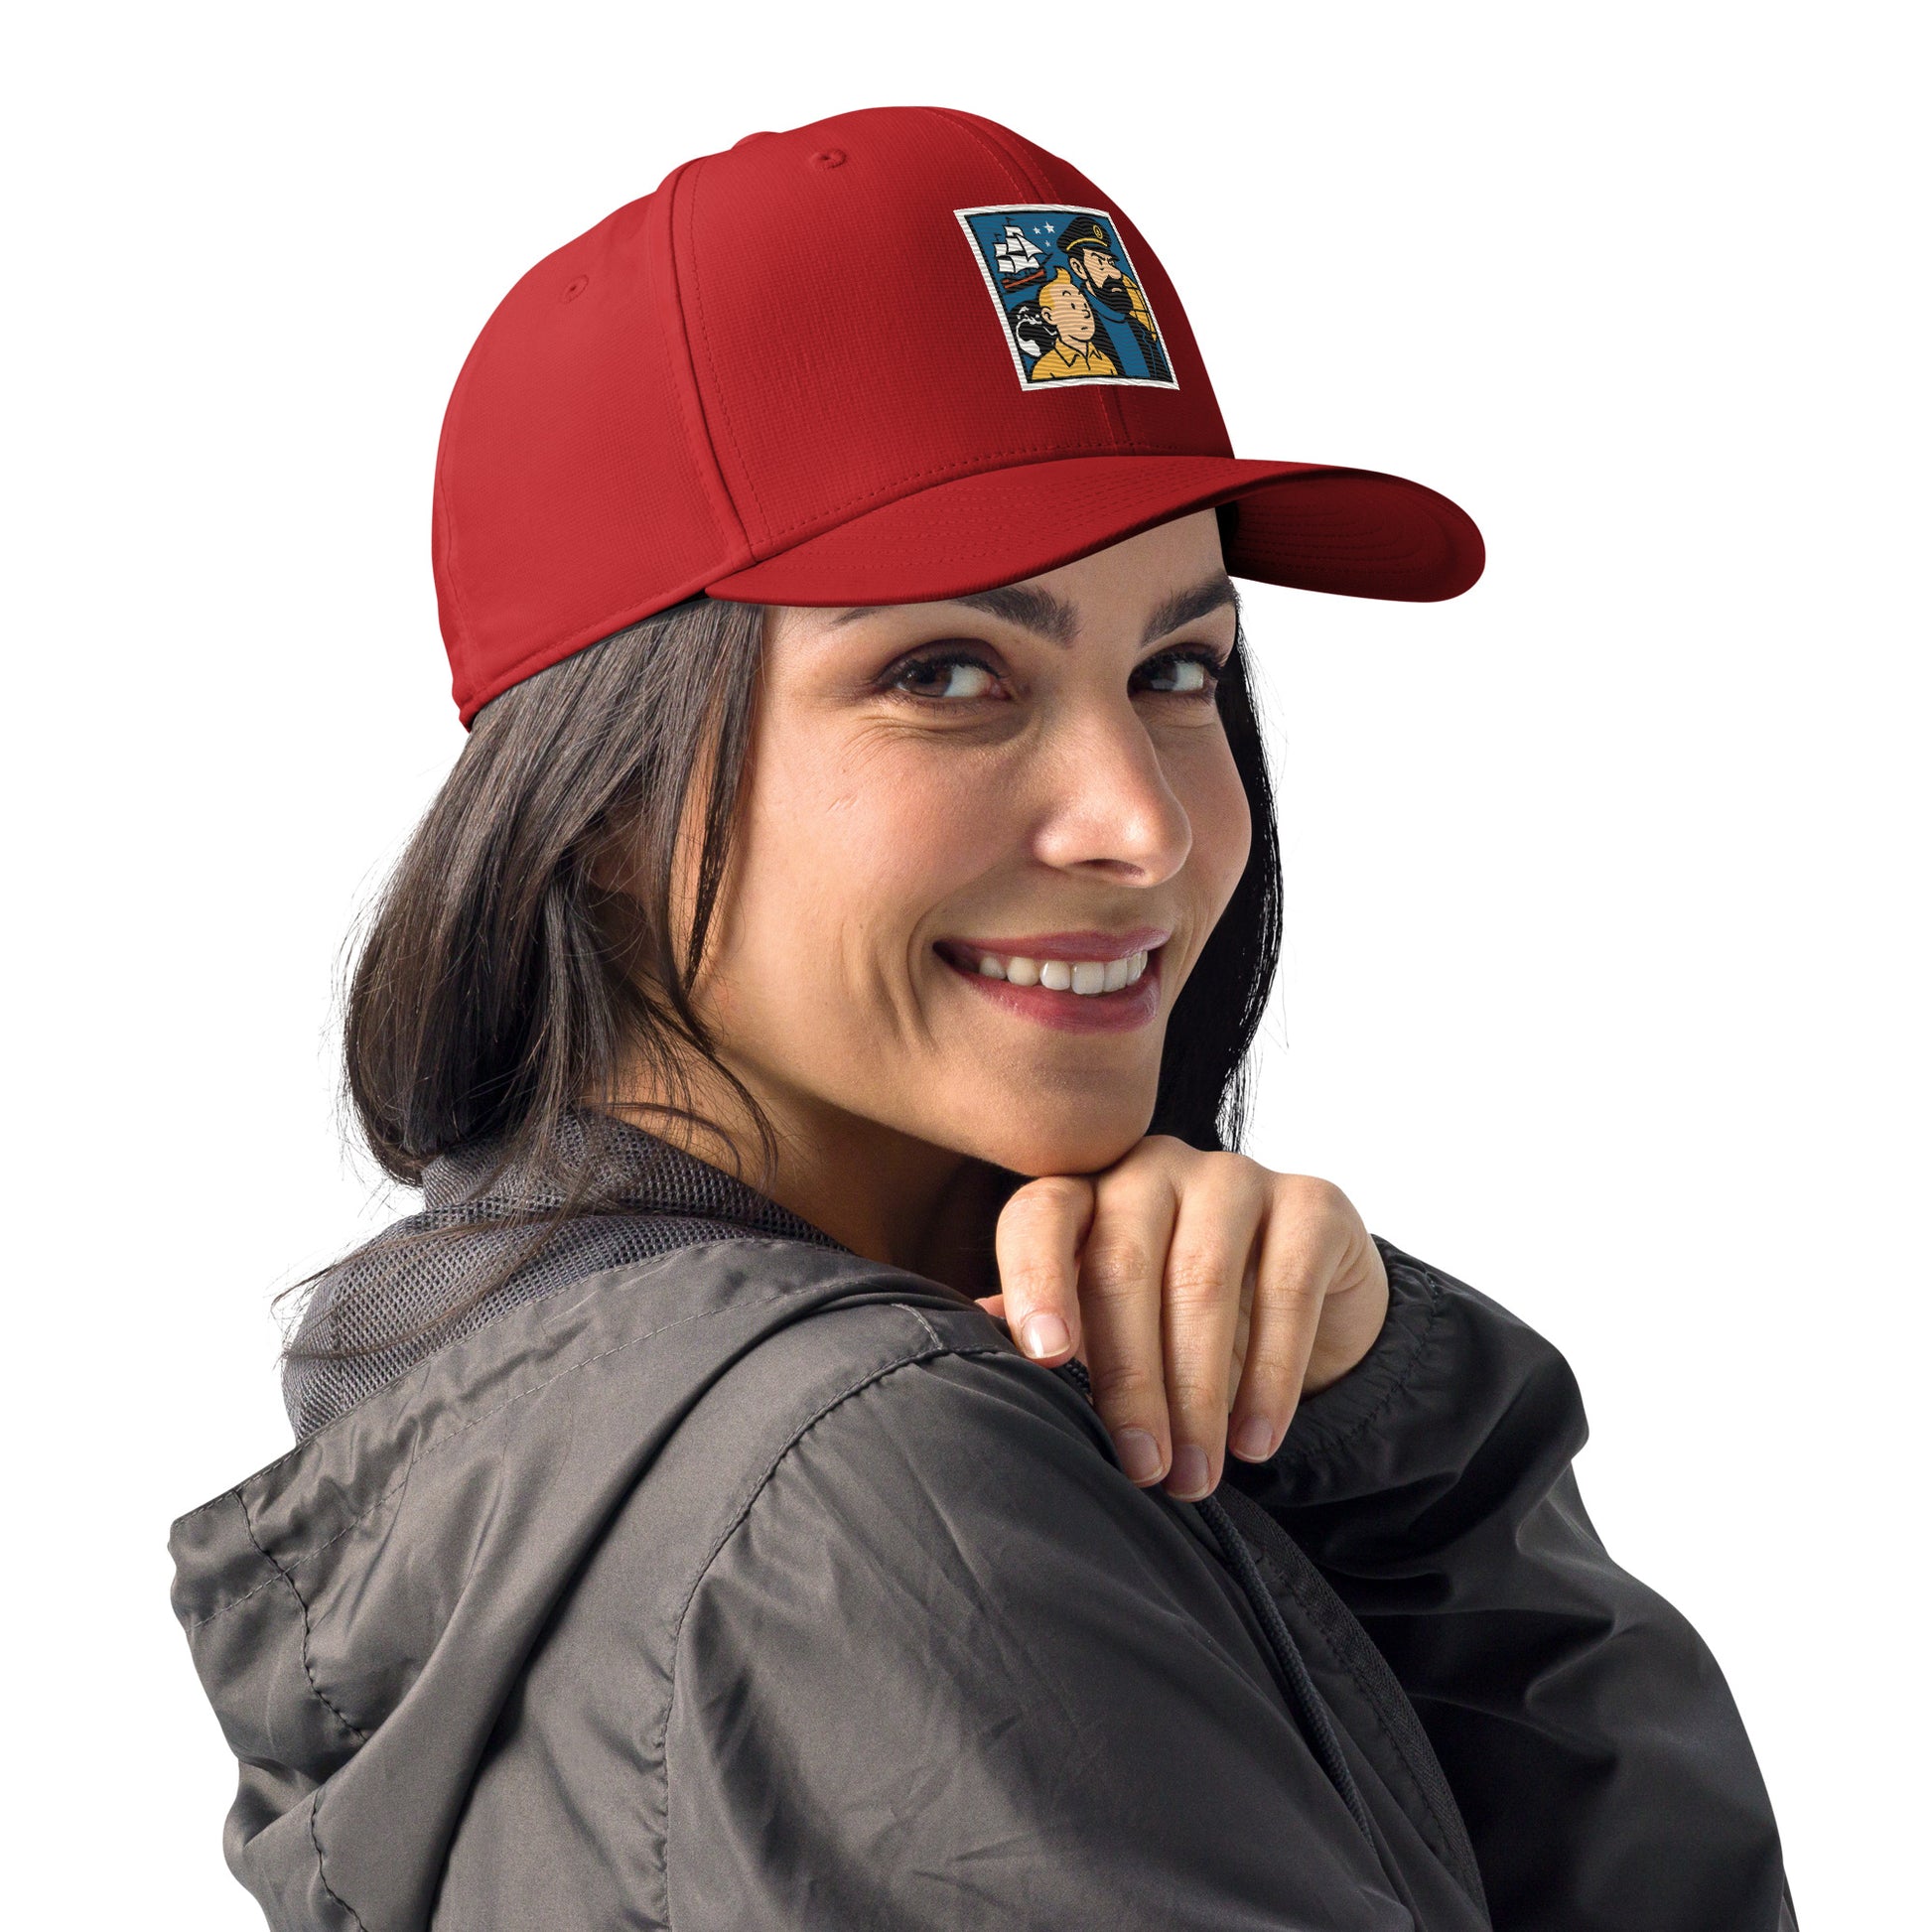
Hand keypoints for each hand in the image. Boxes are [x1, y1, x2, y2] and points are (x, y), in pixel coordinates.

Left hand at [975, 1136, 1389, 1501]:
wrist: (1305, 1310)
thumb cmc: (1174, 1322)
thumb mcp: (1106, 1328)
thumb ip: (1047, 1333)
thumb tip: (964, 1354)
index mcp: (1085, 1192)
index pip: (1041, 1217)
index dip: (1036, 1280)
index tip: (1046, 1359)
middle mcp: (1151, 1168)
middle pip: (1123, 1262)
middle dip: (1128, 1378)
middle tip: (1139, 1468)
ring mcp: (1234, 1176)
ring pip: (1203, 1279)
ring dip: (1197, 1393)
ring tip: (1193, 1475)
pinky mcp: (1312, 1203)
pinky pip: (1287, 1289)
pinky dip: (1271, 1377)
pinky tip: (1255, 1442)